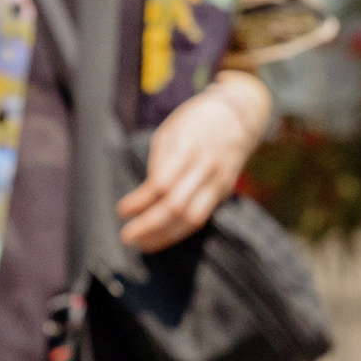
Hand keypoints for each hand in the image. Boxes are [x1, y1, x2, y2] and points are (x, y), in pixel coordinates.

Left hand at [115, 78, 266, 251]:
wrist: (239, 115)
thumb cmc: (196, 120)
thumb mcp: (170, 131)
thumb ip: (160, 163)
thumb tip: (146, 196)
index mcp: (187, 147)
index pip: (161, 184)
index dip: (140, 202)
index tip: (122, 211)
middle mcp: (205, 167)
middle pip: (176, 206)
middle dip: (149, 225)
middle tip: (127, 236)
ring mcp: (218, 181)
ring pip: (192, 218)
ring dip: (166, 236)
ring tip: (144, 244)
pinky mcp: (224, 191)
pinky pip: (202, 217)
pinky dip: (180, 230)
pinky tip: (164, 237)